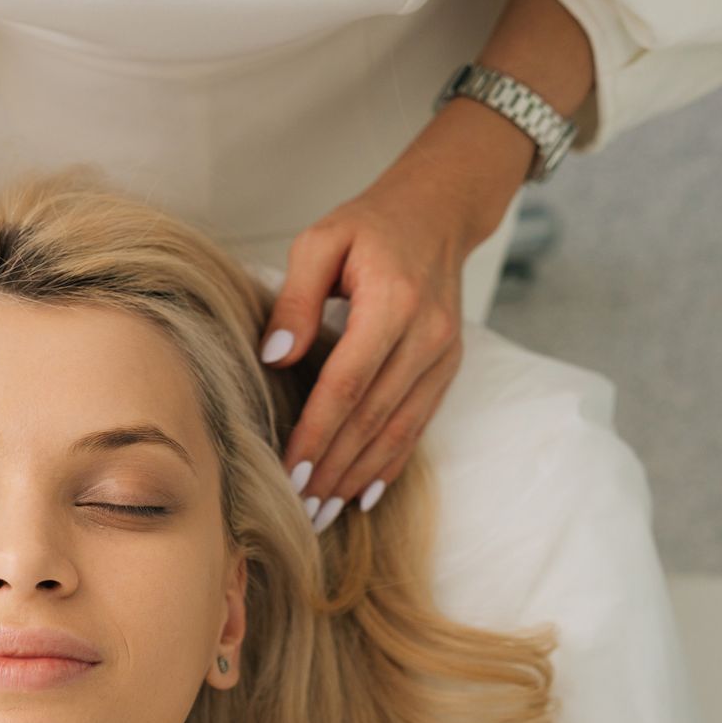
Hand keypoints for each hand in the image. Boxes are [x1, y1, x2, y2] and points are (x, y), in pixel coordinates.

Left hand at [257, 167, 478, 532]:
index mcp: (393, 302)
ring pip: (399, 429)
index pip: (348, 384)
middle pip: (374, 417)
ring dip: (360, 476)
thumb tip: (274, 356)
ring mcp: (443, 354)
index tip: (289, 472)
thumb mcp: (321, 239)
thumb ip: (296, 297)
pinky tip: (364, 493)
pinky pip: (419, 424)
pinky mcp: (447, 366)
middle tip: (300, 510)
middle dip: (335, 468)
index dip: (318, 433)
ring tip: (324, 512)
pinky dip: (391, 463)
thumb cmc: (370, 225)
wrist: (439, 210)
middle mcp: (427, 334)